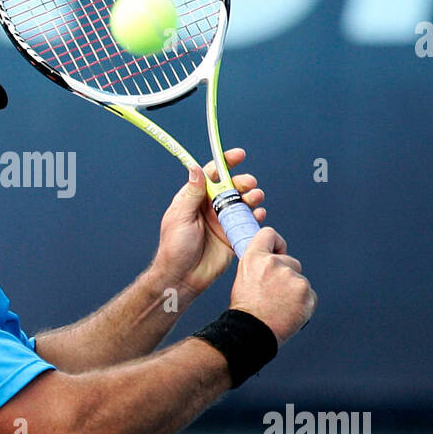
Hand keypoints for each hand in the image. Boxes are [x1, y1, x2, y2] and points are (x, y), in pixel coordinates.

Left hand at [150, 148, 265, 301]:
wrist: (183, 277)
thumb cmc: (175, 249)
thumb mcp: (180, 217)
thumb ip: (192, 194)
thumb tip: (196, 169)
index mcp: (194, 199)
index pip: (211, 175)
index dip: (225, 163)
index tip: (238, 156)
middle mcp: (209, 208)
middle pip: (231, 187)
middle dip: (243, 182)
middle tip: (249, 184)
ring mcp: (222, 222)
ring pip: (242, 202)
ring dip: (252, 197)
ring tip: (255, 198)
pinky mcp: (232, 236)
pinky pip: (248, 222)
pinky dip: (256, 215)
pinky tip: (258, 214)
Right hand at [229, 226, 315, 346]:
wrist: (252, 332)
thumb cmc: (246, 308)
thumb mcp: (244, 277)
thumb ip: (259, 263)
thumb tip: (274, 256)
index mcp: (255, 258)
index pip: (269, 235)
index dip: (275, 245)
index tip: (277, 254)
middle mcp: (275, 264)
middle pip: (290, 261)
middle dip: (286, 275)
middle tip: (273, 293)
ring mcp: (293, 279)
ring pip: (300, 280)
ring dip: (293, 291)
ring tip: (279, 306)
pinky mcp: (307, 294)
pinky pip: (309, 295)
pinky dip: (302, 303)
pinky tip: (289, 312)